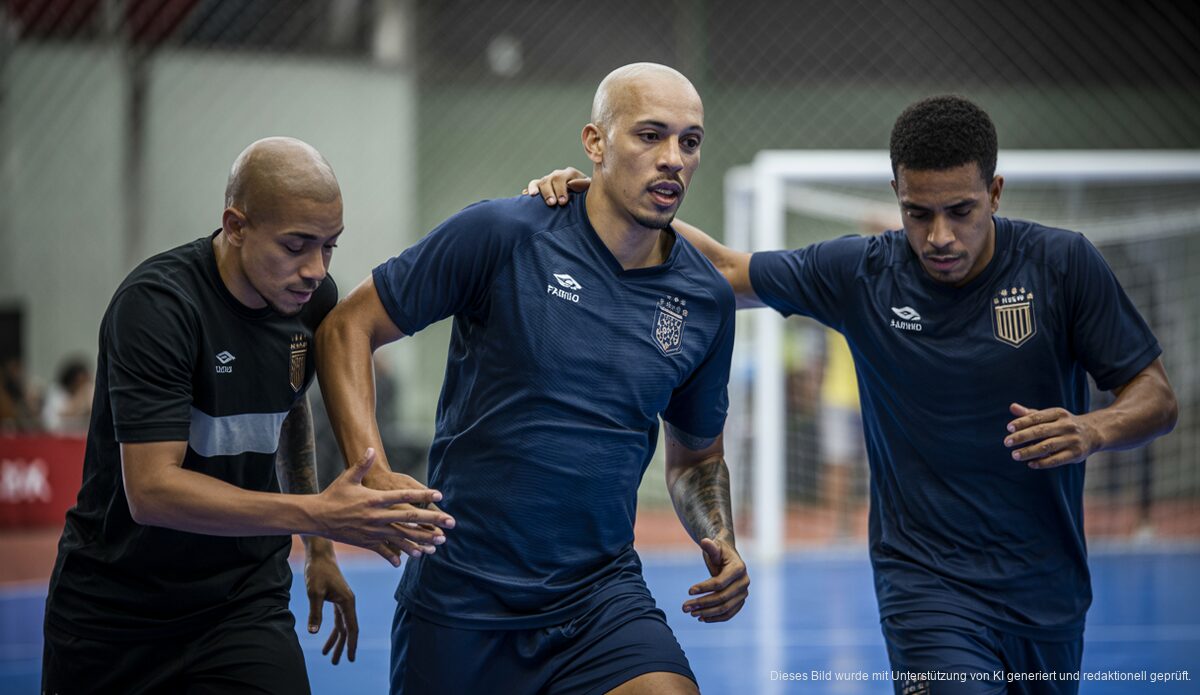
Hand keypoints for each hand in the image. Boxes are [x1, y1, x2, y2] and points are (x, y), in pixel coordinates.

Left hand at [304, 545, 357, 664]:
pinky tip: (323, 637)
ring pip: (342, 625)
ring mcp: (343, 601)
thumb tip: (313, 632)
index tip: (350, 658)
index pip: (352, 628)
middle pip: (348, 629)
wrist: (319, 554)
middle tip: (337, 662)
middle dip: (342, 646)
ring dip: (336, 640)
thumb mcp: (314, 592)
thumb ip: (315, 613)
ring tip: (328, 655)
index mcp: (347, 602)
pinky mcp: (336, 598)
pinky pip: (337, 618)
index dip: (351, 644)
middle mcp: (348, 602)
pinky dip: (332, 629)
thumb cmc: (317, 571)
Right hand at [316, 448, 454, 565]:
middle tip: (450, 523)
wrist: (316, 518)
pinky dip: (396, 555)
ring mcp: (372, 531)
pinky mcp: (366, 542)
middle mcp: (377, 517)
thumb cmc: (333, 495)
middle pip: (409, 519)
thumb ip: (362, 465)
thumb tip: (370, 449)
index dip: (423, 495)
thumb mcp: (348, 477)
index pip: (404, 496)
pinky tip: (409, 559)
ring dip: (421, 541)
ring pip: (402, 538)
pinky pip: (384, 550)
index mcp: (375, 499)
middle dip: (432, 522)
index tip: (439, 495)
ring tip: (437, 545)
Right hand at [521, 167, 589, 205]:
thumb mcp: (589, 189)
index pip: (562, 178)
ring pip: (538, 182)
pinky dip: (528, 190)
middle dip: (549, 192)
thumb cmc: (588, 195)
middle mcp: (557, 176)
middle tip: (552, 203)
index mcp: (570, 174)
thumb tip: (572, 184)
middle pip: (549, 180)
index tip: (563, 202)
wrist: (584, 199)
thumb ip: (584, 184)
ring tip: (534, 196)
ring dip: (536, 190)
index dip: (561, 190)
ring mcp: (548, 181)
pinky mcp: (540, 188)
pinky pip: (532, 187)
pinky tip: (525, 196)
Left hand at [681, 537, 748, 622]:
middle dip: (702, 603)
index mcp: (739, 569)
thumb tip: (704, 541)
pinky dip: (715, 617)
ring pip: (725, 608)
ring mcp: (743, 594)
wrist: (728, 558)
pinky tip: (701, 618)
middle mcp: (744, 582)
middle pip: (722, 598)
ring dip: (707, 613)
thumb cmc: (719, 551)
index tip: (689, 591)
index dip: (704, 588)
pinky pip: (729, 613)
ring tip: (691, 613)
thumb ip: (710, 546)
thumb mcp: (715, 548)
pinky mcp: (740, 601)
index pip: (720, 583)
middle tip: (685, 607)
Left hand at [1004, 403, 1100, 468]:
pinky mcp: (1076, 454)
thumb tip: (1012, 407)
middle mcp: (1066, 426)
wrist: (1093, 433)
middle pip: (1041, 431)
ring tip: (1015, 455)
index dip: (1022, 422)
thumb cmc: (1063, 424)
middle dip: (1022, 437)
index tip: (1009, 428)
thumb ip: (1031, 414)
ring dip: (1029, 451)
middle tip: (1006, 442)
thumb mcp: (1050, 416)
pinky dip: (1042, 462)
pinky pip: (1056, 460)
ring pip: (1047, 446)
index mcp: (1058, 413)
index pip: (1037, 417)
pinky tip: (1030, 464)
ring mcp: (1072, 440)